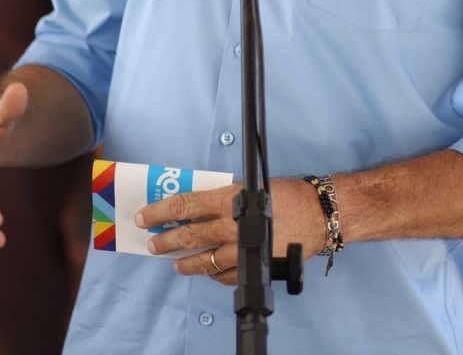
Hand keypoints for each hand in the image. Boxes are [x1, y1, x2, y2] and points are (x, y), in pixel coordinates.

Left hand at [137, 177, 326, 285]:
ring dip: (185, 263)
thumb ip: (225, 196)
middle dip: (166, 241)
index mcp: (228, 201)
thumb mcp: (251, 186)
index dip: (160, 212)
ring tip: (175, 264)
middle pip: (189, 236)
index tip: (145, 217)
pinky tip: (208, 272)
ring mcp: (240, 250)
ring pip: (203, 261)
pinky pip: (225, 276)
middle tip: (153, 244)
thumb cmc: (288, 195)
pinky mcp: (252, 266)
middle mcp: (230, 227)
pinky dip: (213, 274)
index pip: (185, 206)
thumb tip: (200, 205)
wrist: (317, 215)